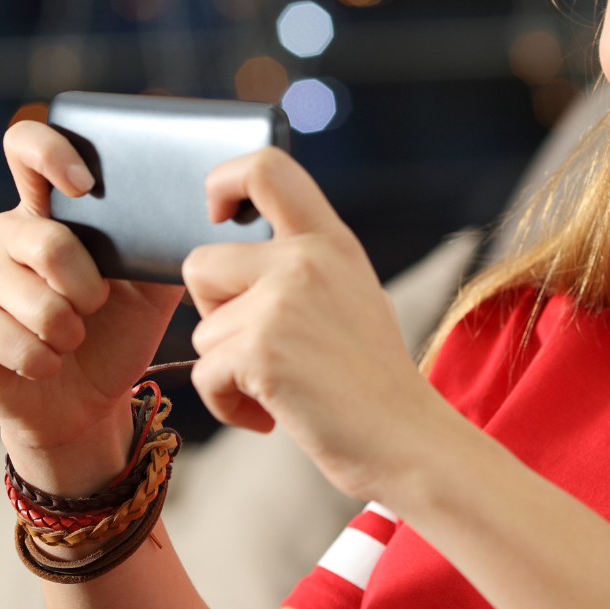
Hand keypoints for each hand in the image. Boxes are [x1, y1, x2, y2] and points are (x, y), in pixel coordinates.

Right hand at [0, 120, 184, 492]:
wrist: (89, 402)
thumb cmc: (120, 330)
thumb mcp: (153, 284)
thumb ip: (166, 241)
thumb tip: (202, 206)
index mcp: (52, 209)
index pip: (26, 147)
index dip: (50, 152)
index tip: (85, 184)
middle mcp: (9, 234)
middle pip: (42, 238)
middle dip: (85, 283)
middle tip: (99, 304)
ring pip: (30, 296)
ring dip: (67, 328)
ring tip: (75, 338)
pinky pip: (7, 337)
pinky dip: (43, 358)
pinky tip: (50, 363)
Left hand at [183, 148, 454, 503]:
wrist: (408, 441)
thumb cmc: (373, 381)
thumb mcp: (351, 294)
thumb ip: (302, 265)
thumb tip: (235, 250)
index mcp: (330, 241)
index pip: (266, 167)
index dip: (223, 181)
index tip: (216, 213)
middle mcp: (306, 260)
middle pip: (201, 263)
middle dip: (213, 315)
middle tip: (261, 348)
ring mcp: (281, 302)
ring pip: (201, 330)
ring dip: (226, 370)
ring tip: (280, 388)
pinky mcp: (260, 350)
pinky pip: (204, 375)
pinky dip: (228, 405)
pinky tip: (272, 414)